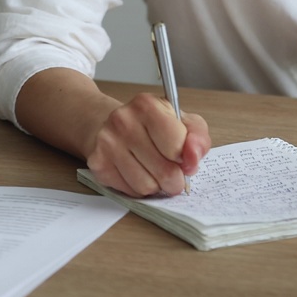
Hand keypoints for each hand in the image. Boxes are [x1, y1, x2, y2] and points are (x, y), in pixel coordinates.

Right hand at [85, 93, 210, 197]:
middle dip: (175, 179)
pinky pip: (130, 191)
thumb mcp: (182, 122)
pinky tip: (138, 172)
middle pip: (164, 171)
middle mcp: (123, 121)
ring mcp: (108, 143)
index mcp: (147, 105)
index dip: (186, 159)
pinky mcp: (98, 164)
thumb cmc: (153, 125)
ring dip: (157, 185)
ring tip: (154, 170)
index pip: (177, 147)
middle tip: (175, 173)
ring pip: (146, 186)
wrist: (111, 124)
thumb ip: (197, 138)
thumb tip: (193, 158)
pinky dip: (139, 188)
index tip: (184, 157)